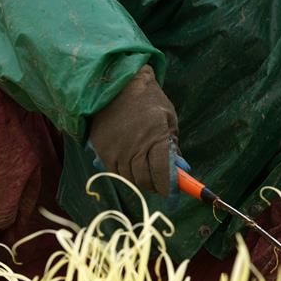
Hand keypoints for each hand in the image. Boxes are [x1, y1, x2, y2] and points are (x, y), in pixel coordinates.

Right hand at [88, 65, 183, 197]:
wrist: (116, 84)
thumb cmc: (149, 100)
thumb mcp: (169, 119)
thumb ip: (172, 145)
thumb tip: (179, 169)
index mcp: (155, 139)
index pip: (162, 174)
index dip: (169, 188)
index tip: (173, 195)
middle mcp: (134, 148)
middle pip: (145, 180)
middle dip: (155, 186)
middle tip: (160, 184)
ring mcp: (116, 150)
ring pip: (129, 179)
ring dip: (139, 180)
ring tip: (146, 172)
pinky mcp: (102, 150)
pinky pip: (114, 171)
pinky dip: (124, 173)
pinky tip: (130, 164)